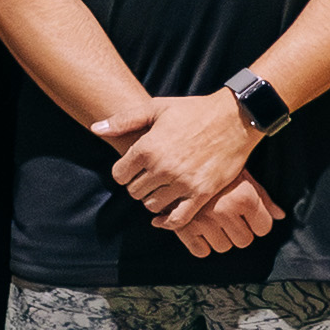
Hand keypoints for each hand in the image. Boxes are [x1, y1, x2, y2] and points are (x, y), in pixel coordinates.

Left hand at [96, 90, 265, 232]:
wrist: (234, 118)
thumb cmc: (193, 111)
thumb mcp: (156, 107)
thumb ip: (123, 120)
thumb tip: (95, 128)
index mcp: (148, 147)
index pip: (119, 175)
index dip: (123, 172)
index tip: (132, 169)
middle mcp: (162, 167)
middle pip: (134, 192)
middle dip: (138, 185)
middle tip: (148, 178)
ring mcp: (182, 182)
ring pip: (152, 206)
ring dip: (153, 200)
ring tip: (161, 189)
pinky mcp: (201, 194)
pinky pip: (177, 219)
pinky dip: (167, 222)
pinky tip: (164, 217)